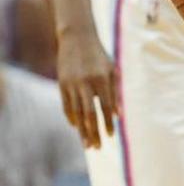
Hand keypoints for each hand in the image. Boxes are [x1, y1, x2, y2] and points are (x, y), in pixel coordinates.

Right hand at [56, 31, 116, 148]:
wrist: (77, 38)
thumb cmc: (99, 56)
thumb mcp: (112, 70)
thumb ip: (116, 91)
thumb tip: (119, 114)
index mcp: (102, 79)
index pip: (105, 106)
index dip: (108, 122)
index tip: (110, 136)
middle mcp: (86, 83)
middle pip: (89, 114)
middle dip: (93, 132)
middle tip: (96, 147)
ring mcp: (72, 84)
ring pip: (76, 113)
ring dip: (81, 130)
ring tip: (86, 143)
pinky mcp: (61, 84)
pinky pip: (66, 106)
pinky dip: (71, 118)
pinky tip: (76, 127)